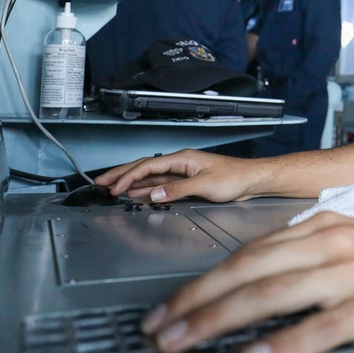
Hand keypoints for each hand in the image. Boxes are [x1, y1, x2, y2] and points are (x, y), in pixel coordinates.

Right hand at [95, 149, 258, 202]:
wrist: (251, 180)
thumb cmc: (235, 177)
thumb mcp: (205, 185)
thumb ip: (178, 190)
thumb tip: (154, 195)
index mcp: (183, 158)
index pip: (148, 166)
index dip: (129, 177)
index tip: (115, 187)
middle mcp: (181, 163)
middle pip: (144, 167)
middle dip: (122, 174)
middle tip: (102, 182)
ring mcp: (183, 172)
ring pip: (151, 177)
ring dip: (132, 183)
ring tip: (113, 189)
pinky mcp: (188, 182)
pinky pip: (161, 185)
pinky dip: (147, 190)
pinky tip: (138, 195)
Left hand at [140, 212, 353, 352]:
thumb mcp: (353, 239)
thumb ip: (308, 254)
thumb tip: (260, 279)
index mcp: (322, 227)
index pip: (248, 253)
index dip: (204, 281)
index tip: (172, 305)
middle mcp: (329, 245)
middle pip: (249, 271)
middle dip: (197, 301)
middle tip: (160, 327)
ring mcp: (350, 275)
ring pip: (272, 293)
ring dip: (220, 318)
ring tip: (186, 340)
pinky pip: (319, 326)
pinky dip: (283, 342)